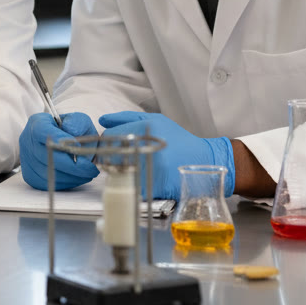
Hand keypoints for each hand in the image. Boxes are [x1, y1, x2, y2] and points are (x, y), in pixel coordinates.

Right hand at [19, 112, 100, 190]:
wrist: (60, 141)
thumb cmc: (70, 130)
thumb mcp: (77, 120)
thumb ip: (77, 123)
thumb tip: (72, 138)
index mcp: (37, 123)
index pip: (45, 133)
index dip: (62, 141)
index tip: (79, 147)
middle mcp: (27, 141)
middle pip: (47, 157)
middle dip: (72, 166)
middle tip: (90, 169)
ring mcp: (27, 160)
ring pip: (48, 173)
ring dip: (71, 177)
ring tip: (87, 173)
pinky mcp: (30, 176)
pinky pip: (47, 184)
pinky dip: (66, 183)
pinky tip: (77, 177)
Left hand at [98, 111, 234, 198]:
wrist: (203, 160)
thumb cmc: (178, 139)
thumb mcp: (156, 120)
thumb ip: (126, 118)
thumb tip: (102, 120)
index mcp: (145, 129)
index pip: (110, 135)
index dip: (108, 141)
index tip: (113, 145)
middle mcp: (147, 147)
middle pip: (111, 154)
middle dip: (112, 156)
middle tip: (122, 157)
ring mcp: (150, 169)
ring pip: (119, 170)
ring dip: (120, 170)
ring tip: (133, 167)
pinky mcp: (154, 187)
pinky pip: (131, 185)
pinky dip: (132, 183)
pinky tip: (142, 177)